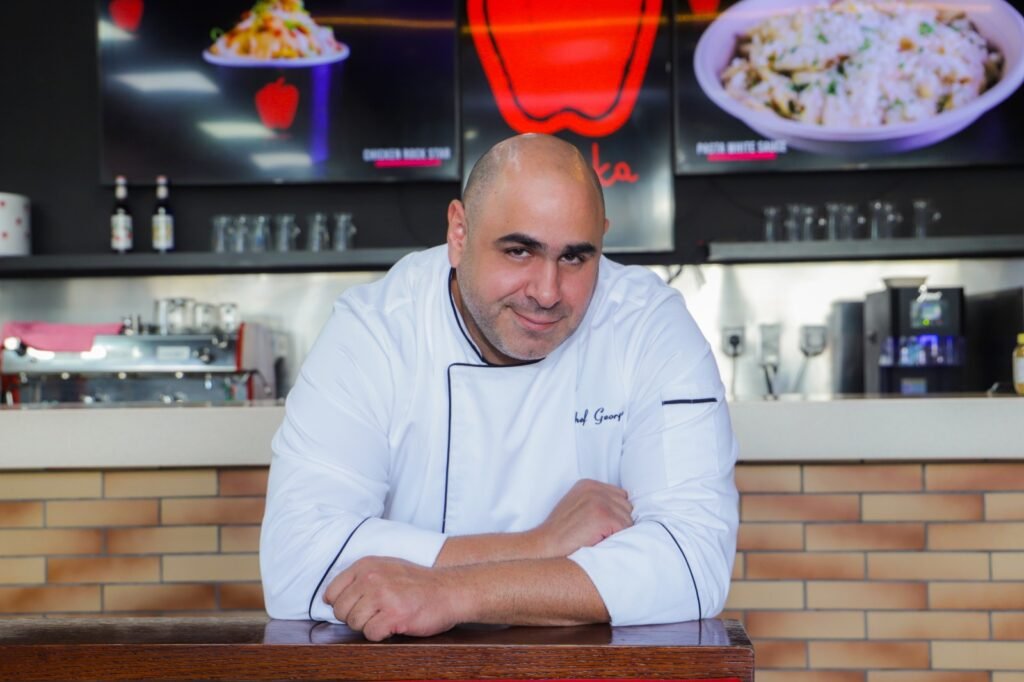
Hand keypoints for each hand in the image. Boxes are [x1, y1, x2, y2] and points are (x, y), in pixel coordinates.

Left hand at [323, 557, 463, 640]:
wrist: (450, 590)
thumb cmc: (419, 583)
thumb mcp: (387, 568)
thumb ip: (361, 578)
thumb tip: (332, 598)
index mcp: (366, 565)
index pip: (332, 592)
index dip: (341, 604)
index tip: (356, 607)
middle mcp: (371, 578)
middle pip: (340, 611)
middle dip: (355, 617)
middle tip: (375, 614)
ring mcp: (382, 596)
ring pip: (354, 624)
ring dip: (369, 626)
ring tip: (387, 617)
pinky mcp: (393, 615)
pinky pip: (371, 634)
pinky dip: (381, 634)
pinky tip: (394, 625)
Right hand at [529, 479, 632, 557]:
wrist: (545, 545)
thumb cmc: (562, 532)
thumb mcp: (577, 506)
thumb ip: (597, 501)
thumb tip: (624, 508)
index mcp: (588, 484)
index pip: (620, 496)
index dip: (615, 514)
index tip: (603, 526)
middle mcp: (594, 489)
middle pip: (627, 506)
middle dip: (618, 522)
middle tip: (599, 534)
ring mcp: (599, 501)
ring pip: (628, 519)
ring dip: (617, 532)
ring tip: (597, 538)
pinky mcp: (603, 516)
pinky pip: (625, 529)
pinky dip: (616, 539)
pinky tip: (599, 541)